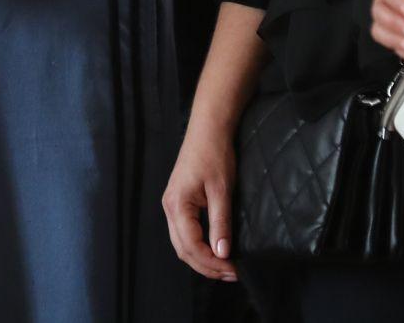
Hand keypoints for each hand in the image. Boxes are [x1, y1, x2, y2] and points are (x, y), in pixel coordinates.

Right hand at [162, 118, 239, 281]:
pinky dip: (199, 246)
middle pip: (183, 250)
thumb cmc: (215, 154)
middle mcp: (170, 208)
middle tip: (232, 273)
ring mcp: (172, 205)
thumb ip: (221, 223)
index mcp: (177, 205)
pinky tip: (214, 249)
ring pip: (182, 244)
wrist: (208, 128)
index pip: (191, 246)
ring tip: (226, 266)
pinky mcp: (179, 202)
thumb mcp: (222, 190)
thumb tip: (222, 253)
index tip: (233, 269)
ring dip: (202, 259)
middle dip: (207, 266)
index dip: (212, 263)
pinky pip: (184, 232)